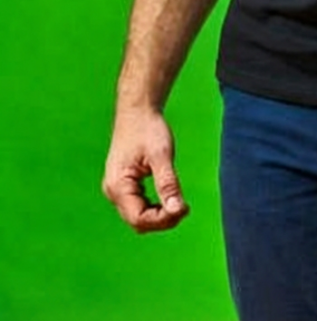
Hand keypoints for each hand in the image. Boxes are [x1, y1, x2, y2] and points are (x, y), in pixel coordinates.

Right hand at [102, 107, 188, 232]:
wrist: (137, 112)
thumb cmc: (148, 129)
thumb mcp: (161, 155)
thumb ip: (168, 183)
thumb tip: (178, 210)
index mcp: (118, 186)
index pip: (139, 218)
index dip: (162, 220)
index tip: (185, 208)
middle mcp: (113, 192)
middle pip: (137, 221)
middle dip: (162, 220)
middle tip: (186, 208)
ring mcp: (117, 190)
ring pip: (138, 216)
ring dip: (159, 216)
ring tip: (180, 204)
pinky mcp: (124, 186)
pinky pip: (138, 206)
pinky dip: (154, 208)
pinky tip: (170, 198)